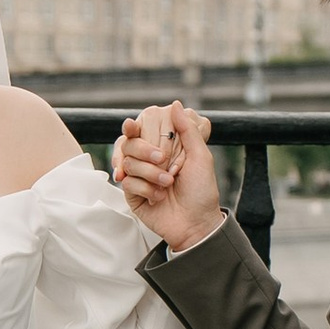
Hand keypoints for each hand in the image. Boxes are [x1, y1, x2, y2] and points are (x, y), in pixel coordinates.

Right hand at [112, 101, 221, 252]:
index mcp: (166, 147)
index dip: (134, 126)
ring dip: (150, 173)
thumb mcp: (201, 157)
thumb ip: (188, 130)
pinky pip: (128, 182)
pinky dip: (145, 189)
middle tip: (162, 160)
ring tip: (168, 184)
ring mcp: (139, 175)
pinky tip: (158, 197)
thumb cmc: (202, 191)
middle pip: (129, 143)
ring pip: (128, 162)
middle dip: (145, 151)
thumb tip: (175, 105)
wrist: (196, 224)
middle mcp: (150, 158)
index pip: (143, 129)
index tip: (132, 126)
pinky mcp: (132, 193)